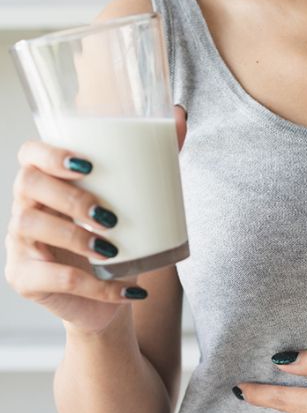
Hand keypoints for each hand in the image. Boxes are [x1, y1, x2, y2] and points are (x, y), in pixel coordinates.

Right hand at [4, 106, 186, 334]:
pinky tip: (131, 290)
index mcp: (50, 184)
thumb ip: (155, 160)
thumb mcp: (135, 203)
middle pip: (28, 185)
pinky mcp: (25, 279)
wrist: (110, 296)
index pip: (29, 154)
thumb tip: (180, 115)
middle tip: (109, 217)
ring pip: (31, 227)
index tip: (88, 165)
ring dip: (76, 237)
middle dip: (70, 197)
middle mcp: (27, 208)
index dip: (49, 154)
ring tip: (113, 250)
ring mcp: (20, 244)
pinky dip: (97, 287)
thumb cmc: (120, 242)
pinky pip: (53, 278)